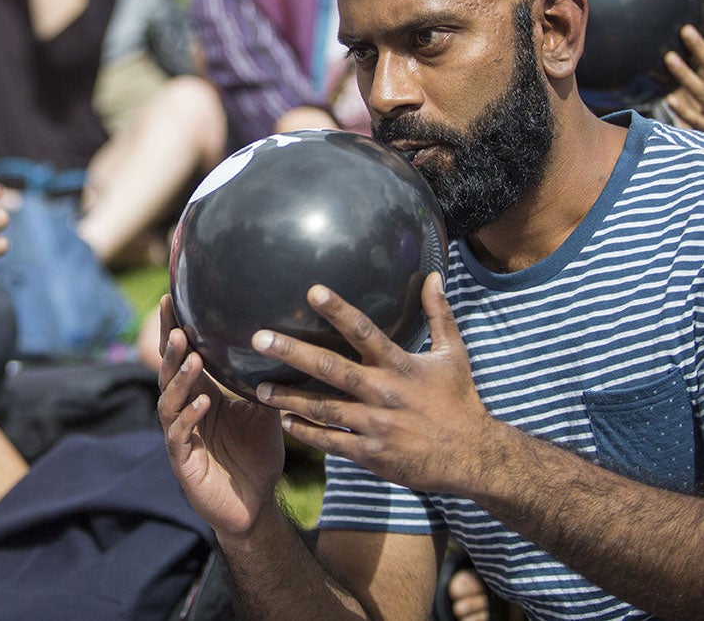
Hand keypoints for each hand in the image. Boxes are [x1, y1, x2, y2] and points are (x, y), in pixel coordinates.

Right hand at [156, 294, 285, 536]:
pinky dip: (190, 417)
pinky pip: (180, 435)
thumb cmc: (256, 455)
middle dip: (170, 349)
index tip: (169, 299)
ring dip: (180, 378)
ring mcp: (180, 436)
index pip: (181, 356)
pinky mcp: (182, 461)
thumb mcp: (264, 411)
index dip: (173, 329)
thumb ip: (262, 381)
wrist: (255, 505)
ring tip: (191, 357)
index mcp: (200, 394)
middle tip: (177, 326)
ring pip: (169, 401)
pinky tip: (203, 404)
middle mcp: (184, 410)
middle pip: (169, 374)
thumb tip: (281, 343)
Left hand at [252, 273, 494, 496]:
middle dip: (293, 352)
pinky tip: (284, 420)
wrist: (473, 457)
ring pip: (323, 408)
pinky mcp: (372, 454)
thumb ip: (438, 314)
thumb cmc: (459, 400)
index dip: (338, 310)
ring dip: (288, 397)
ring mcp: (376, 425)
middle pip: (332, 368)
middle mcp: (385, 393)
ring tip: (258, 388)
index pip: (365, 331)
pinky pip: (332, 441)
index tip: (312, 290)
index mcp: (401, 365)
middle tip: (259, 339)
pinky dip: (307, 431)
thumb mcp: (453, 354)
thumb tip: (433, 275)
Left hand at [662, 25, 703, 128]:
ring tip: (669, 57)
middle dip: (700, 50)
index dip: (703, 47)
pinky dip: (684, 111)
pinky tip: (669, 99)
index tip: (689, 28)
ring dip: (686, 75)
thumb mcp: (701, 83)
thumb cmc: (703, 106)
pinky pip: (696, 120)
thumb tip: (688, 45)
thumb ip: (699, 69)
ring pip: (701, 91)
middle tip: (685, 30)